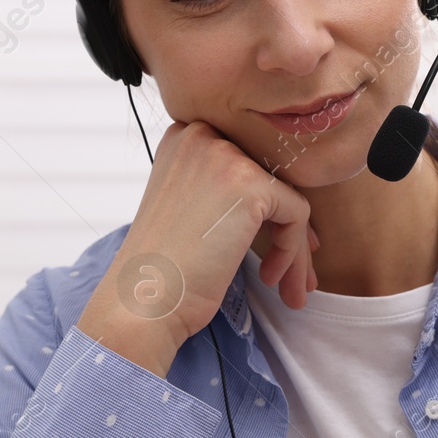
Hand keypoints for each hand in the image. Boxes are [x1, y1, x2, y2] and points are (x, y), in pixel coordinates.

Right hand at [76, 119, 318, 374]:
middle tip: (289, 269)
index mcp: (184, 137)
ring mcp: (226, 157)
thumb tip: (280, 198)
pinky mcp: (250, 185)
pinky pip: (296, 213)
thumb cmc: (161, 268)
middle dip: (285, 227)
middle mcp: (202, 136)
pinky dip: (292, 251)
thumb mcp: (185, 207)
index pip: (247, 160)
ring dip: (294, 248)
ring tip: (289, 288)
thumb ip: (221, 189)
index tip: (270, 238)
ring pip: (288, 198)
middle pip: (270, 177)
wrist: (141, 302)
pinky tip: (270, 278)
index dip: (264, 202)